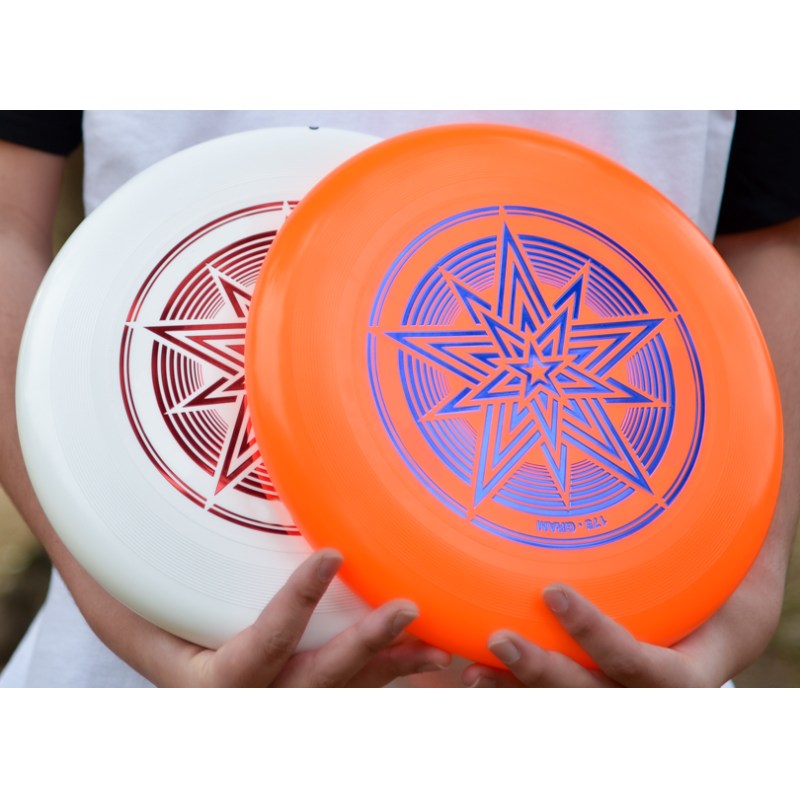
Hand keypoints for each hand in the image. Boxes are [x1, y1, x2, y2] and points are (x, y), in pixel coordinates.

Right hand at [150, 548, 450, 686]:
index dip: (294, 610)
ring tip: (449, 650)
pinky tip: (443, 658)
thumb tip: (118, 499)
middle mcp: (255, 702)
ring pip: (352, 693)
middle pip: (317, 684)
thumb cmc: (143, 611)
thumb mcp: (129, 601)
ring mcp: (290, 700)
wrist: (161, 642)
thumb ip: (132, 574)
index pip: (257, 652)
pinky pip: (364, 690)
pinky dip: (401, 674)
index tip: (330, 554)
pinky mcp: (315, 690)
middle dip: (364, 650)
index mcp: (208, 684)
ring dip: (399, 670)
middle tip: (408, 609)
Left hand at [461, 560, 781, 687]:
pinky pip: (547, 697)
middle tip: (501, 640)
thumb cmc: (727, 596)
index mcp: (687, 673)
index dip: (598, 637)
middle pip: (593, 698)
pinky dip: (511, 689)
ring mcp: (614, 696)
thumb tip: (742, 472)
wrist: (718, 637)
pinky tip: (473, 671)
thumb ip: (733, 540)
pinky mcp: (590, 688)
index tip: (554, 592)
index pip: (640, 666)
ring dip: (517, 691)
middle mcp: (647, 696)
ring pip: (564, 705)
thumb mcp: (743, 573)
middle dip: (545, 675)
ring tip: (471, 672)